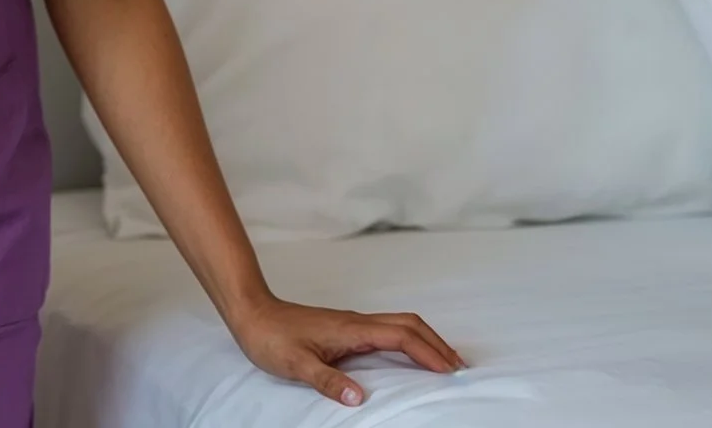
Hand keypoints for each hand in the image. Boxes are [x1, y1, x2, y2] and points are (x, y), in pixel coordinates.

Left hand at [229, 296, 465, 407]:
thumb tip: (358, 398)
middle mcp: (357, 322)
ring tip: (444, 361)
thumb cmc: (271, 337)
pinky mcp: (347, 327)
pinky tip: (409, 355)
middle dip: (437, 343)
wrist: (252, 313)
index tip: (449, 370)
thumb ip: (327, 380)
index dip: (428, 352)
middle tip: (459, 367)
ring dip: (426, 339)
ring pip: (400, 324)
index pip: (401, 338)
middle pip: (409, 325)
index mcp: (352, 329)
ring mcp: (353, 323)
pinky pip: (388, 329)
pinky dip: (409, 340)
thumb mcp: (296, 365)